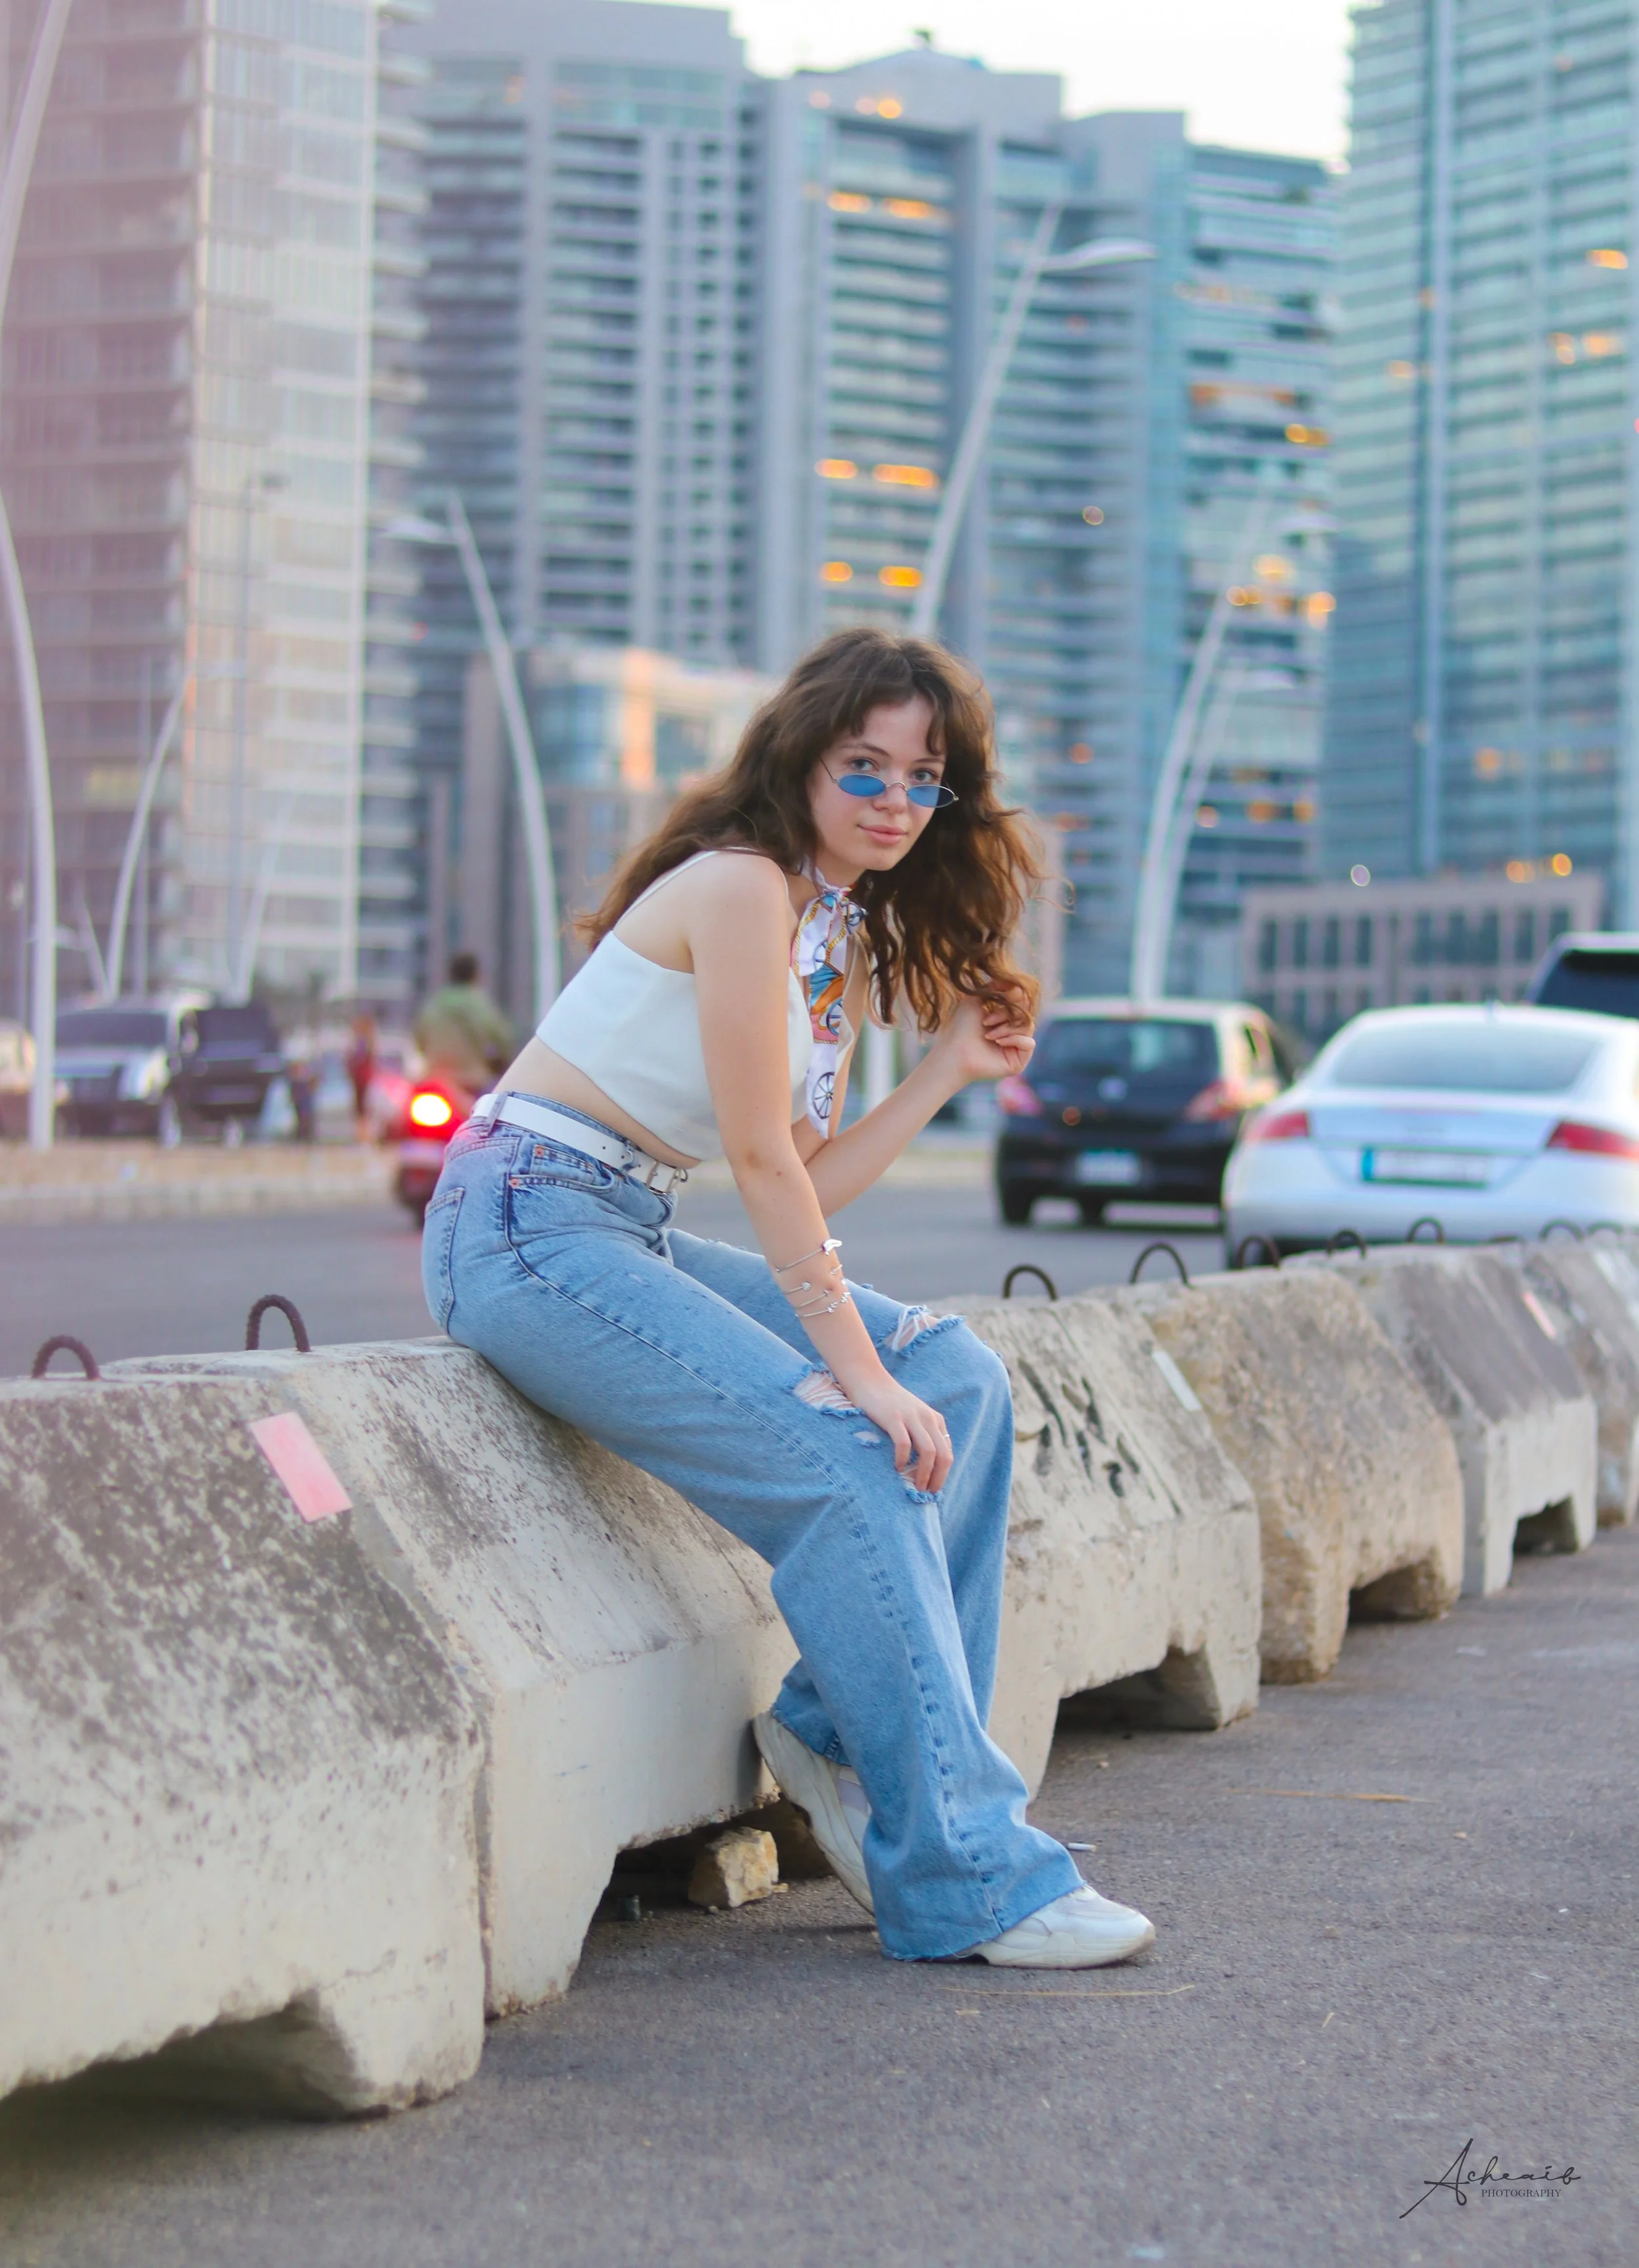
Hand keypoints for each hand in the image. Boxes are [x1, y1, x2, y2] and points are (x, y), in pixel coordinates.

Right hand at [846, 1371, 953, 1492]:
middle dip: (938, 1478)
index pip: (947, 1452)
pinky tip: (897, 1467)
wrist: (869, 1380)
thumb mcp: (913, 1416)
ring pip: (929, 1452)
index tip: (933, 1488)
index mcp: (935, 1420)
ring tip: (916, 1485)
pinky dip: (903, 1460)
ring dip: (924, 1473)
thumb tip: (924, 1466)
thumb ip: (922, 1434)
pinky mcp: (893, 1418)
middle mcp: (927, 1418)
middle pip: (943, 1455)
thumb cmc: (889, 1403)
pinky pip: (904, 1444)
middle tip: (927, 1492)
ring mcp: (911, 1417)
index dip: (943, 1474)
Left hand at [928, 995, 1035, 1086]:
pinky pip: (1029, 1043)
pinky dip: (1014, 1039)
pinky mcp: (1019, 1061)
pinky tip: (998, 1042)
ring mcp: (1016, 1047)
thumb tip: (1014, 983)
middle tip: (986, 1021)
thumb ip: (994, 986)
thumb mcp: (976, 998)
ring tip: (988, 1034)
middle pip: (1025, 1014)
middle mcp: (1012, 1032)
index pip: (1021, 1003)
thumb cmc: (962, 1026)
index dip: (1013, 998)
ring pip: (1027, 1027)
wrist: (956, 1051)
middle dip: (1006, 1014)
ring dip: (1006, 1028)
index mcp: (1004, 1018)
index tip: (999, 997)